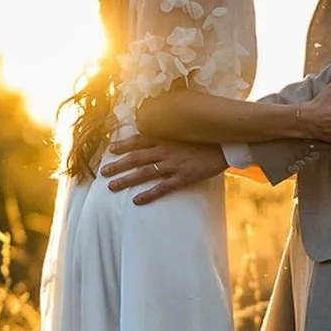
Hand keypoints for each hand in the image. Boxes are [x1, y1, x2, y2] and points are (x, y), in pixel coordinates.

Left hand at [100, 135, 228, 205]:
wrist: (227, 145)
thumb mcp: (187, 129)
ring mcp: (174, 164)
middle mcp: (166, 150)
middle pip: (136, 157)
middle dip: (118, 165)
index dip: (123, 145)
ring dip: (126, 179)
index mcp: (166, 137)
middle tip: (103, 172)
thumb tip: (161, 130)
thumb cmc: (207, 137)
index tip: (110, 149)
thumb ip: (172, 130)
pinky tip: (136, 201)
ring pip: (144, 172)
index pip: (139, 140)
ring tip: (112, 186)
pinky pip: (162, 187)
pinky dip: (148, 194)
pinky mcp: (184, 177)